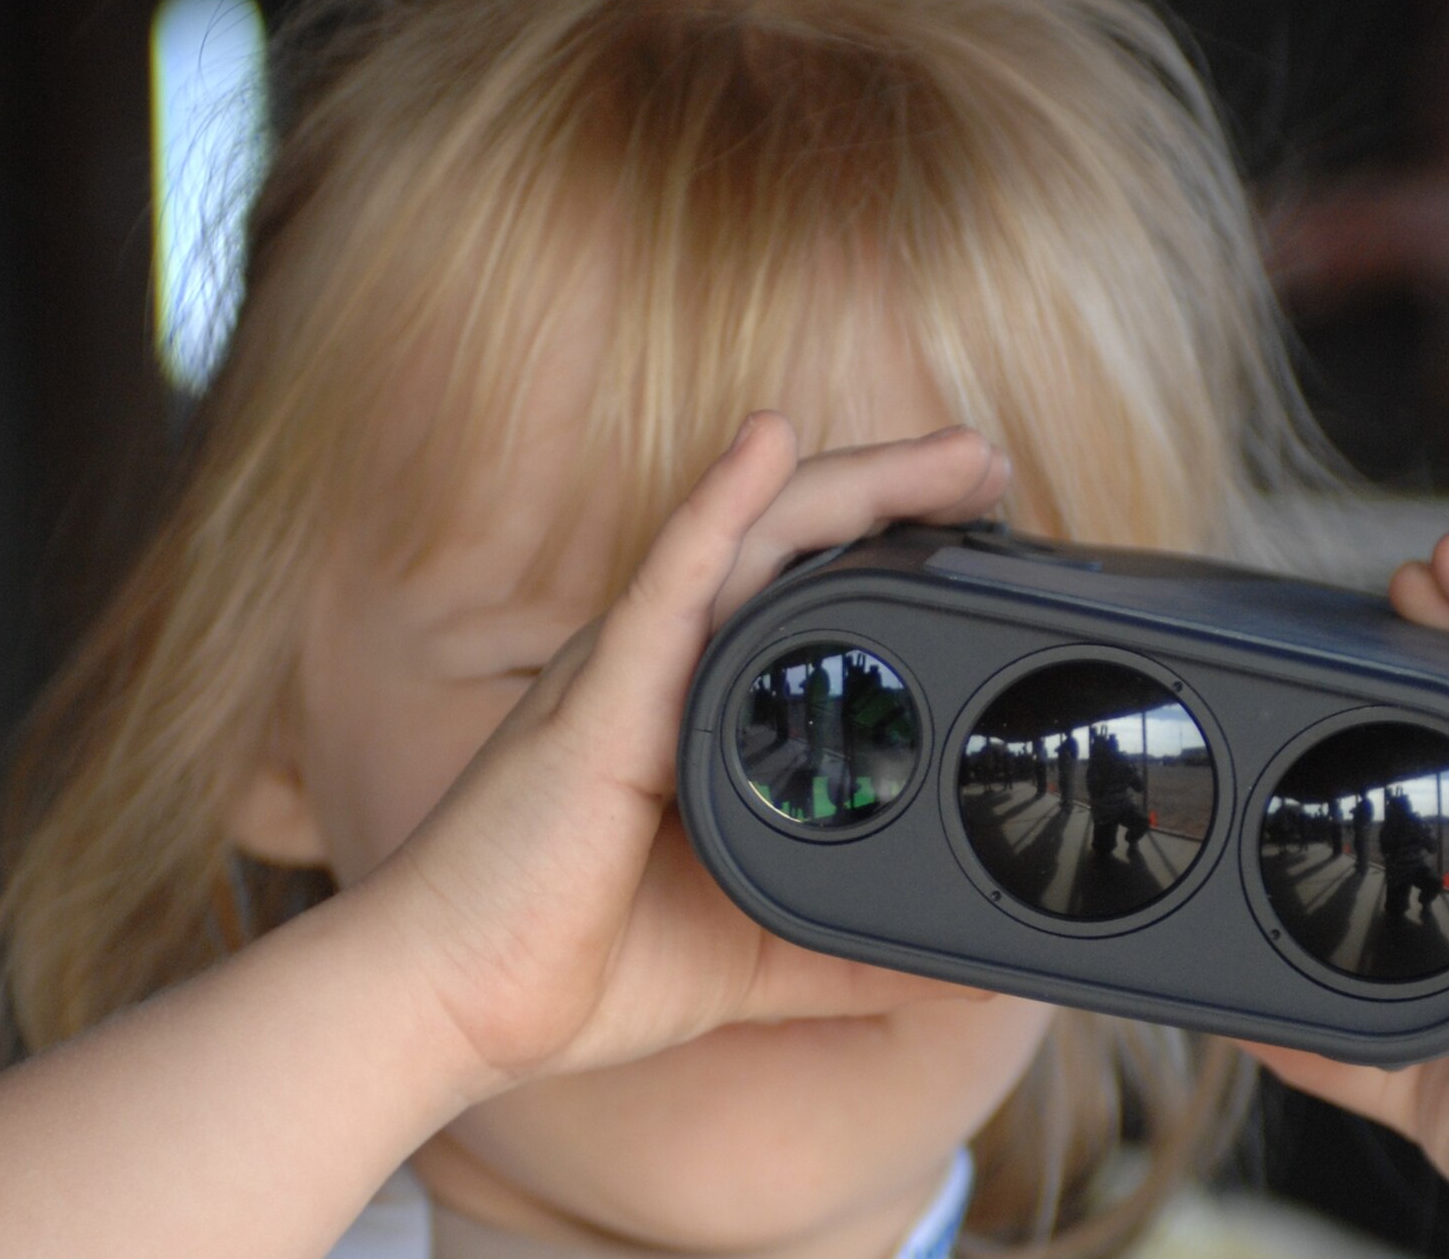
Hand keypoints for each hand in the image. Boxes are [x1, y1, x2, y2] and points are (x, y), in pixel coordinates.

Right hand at [357, 413, 1008, 1097]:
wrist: (457, 1004)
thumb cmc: (581, 962)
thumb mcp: (762, 952)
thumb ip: (859, 952)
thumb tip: (972, 971)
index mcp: (705, 711)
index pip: (813, 602)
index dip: (895, 555)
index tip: (989, 535)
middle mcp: (673, 668)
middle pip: (800, 548)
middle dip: (900, 496)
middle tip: (992, 466)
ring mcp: (634, 670)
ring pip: (755, 541)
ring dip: (855, 483)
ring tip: (953, 453)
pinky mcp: (598, 696)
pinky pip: (664, 582)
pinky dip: (717, 506)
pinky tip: (768, 444)